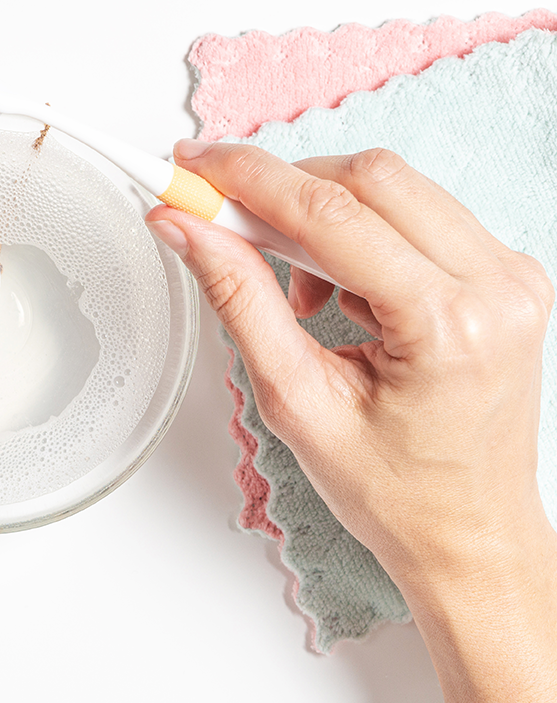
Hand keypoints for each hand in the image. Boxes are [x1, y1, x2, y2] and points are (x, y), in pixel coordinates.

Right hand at [146, 140, 556, 702]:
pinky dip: (361, 233)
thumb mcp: (296, 400)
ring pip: (396, 185)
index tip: (193, 169)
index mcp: (449, 326)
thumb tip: (188, 230)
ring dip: (323, 212)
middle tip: (222, 217)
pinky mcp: (508, 274)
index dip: (248, 180)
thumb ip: (239, 299)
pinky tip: (338, 293)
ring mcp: (513, 275)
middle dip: (284, 187)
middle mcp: (498, 287)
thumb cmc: (396, 492)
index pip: (331, 214)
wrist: (468, 532)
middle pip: (370, 176)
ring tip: (294, 289)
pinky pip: (421, 212)